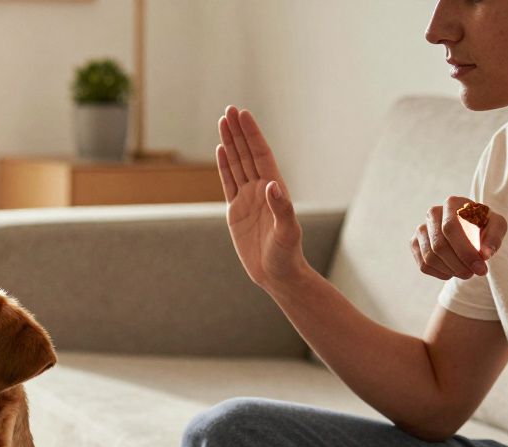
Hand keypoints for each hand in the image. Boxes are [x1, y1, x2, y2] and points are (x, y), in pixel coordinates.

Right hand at [216, 106, 305, 290]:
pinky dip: (224, 165)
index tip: (243, 115)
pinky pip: (229, 182)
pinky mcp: (237, 211)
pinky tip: (220, 150)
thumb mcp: (287, 233)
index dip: (252, 134)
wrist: (277, 274)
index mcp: (274, 189)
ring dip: (230, 143)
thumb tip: (273, 186)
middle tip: (229, 109)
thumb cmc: (286, 255)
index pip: (260, 155)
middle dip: (239, 132)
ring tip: (222, 122)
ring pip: (237, 164)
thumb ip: (282, 209)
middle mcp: (261, 189)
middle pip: (247, 154)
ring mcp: (248, 199)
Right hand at [411, 196, 506, 279]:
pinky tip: (453, 271)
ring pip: (430, 257)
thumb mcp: (497, 226)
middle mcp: (432, 213)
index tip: (480, 268)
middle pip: (439, 245)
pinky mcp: (415, 243)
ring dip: (450, 270)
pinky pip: (424, 265)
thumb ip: (494, 238)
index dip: (464, 251)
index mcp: (452, 203)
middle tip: (474, 274)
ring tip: (466, 273)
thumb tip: (485, 255)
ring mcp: (421, 229)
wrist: (470, 226)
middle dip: (458, 265)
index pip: (450, 228)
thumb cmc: (484, 225)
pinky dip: (440, 273)